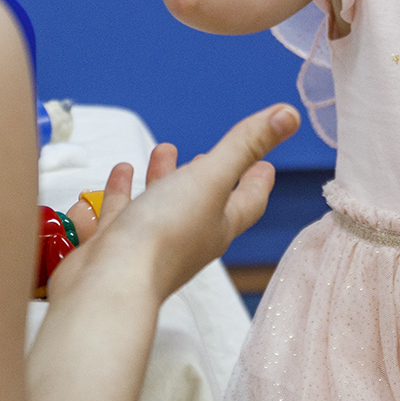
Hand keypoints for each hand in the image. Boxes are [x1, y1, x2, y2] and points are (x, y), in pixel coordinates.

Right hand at [49, 105, 297, 303]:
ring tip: (164, 151)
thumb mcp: (211, 179)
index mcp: (218, 226)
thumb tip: (289, 115)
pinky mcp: (115, 245)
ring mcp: (150, 243)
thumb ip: (244, 146)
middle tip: (208, 153)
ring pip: (163, 203)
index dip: (258, 181)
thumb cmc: (166, 235)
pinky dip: (125, 189)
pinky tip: (123, 171)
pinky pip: (124, 212)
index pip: (248, 201)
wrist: (111, 285)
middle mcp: (187, 238)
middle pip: (203, 202)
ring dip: (166, 176)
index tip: (265, 165)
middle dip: (207, 174)